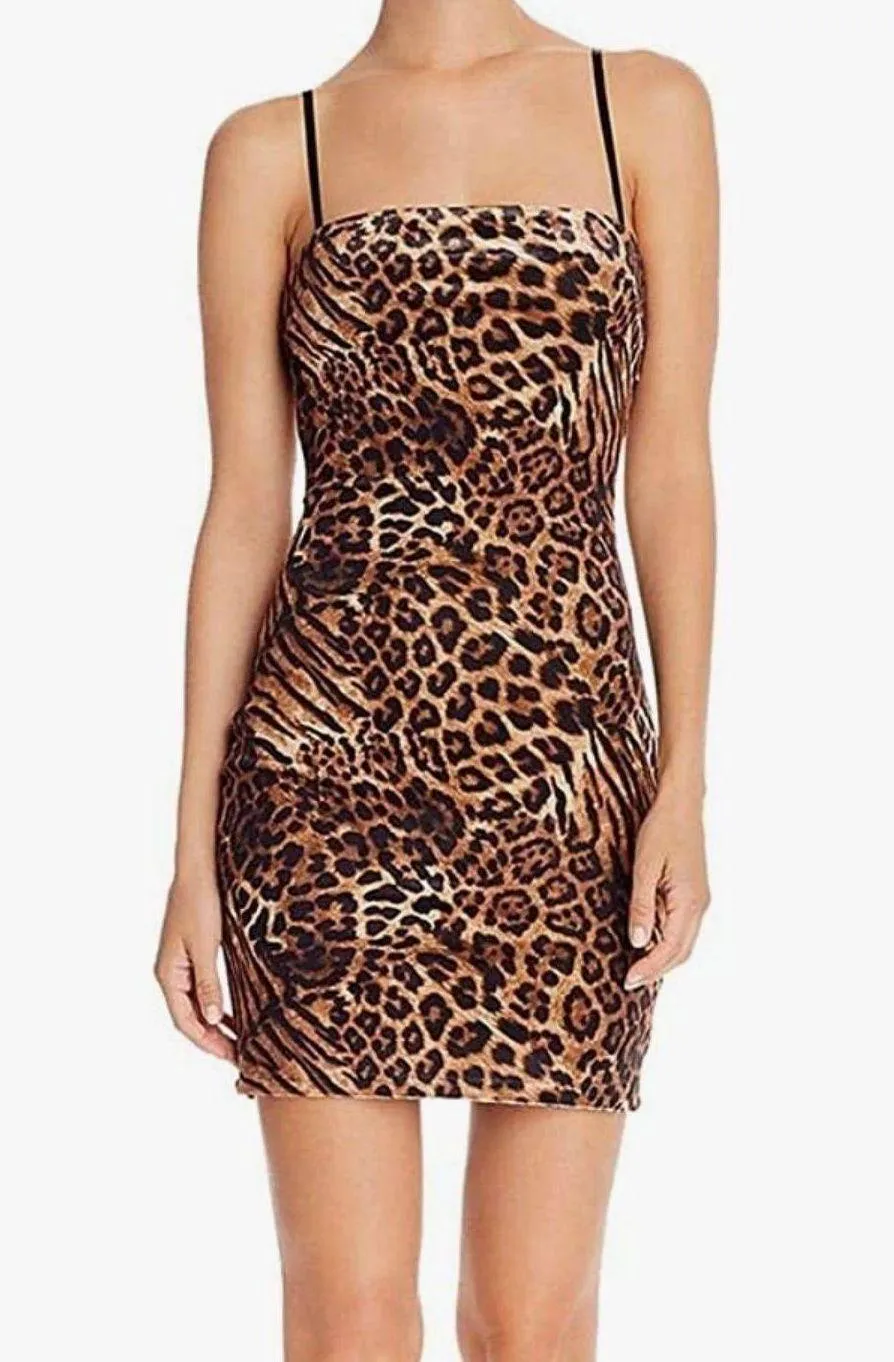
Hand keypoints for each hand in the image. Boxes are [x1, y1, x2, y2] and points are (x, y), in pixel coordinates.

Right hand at [155, 872, 235, 1061]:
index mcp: (168, 974)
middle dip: (212, 1038)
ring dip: (214, 1024)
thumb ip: (209, 983)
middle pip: (189, 1017)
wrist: (197, 872)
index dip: (207, 1041)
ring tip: (237, 1041)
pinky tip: (232, 1013)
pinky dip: (215, 1005)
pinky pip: (201, 990)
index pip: (185, 1021)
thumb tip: (213, 1019)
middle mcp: (170, 973)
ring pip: (195, 1005)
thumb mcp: (206, 946)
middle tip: (238, 1056)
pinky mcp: (191, 955)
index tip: (229, 1056)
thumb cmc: (199, 904)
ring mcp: (179, 965)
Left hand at [625, 788, 709, 989]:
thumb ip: (642, 906)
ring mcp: (699, 900)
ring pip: (683, 941)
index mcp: (689, 902)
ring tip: (636, 968)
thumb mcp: (645, 867)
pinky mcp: (693, 893)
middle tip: (629, 981)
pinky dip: (666, 941)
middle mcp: (700, 905)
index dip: (649, 968)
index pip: (670, 948)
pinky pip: (681, 927)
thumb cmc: (661, 830)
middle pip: (681, 952)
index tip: (628, 980)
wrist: (681, 805)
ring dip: (662, 958)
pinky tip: (647, 941)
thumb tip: (638, 941)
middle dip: (656, 969)